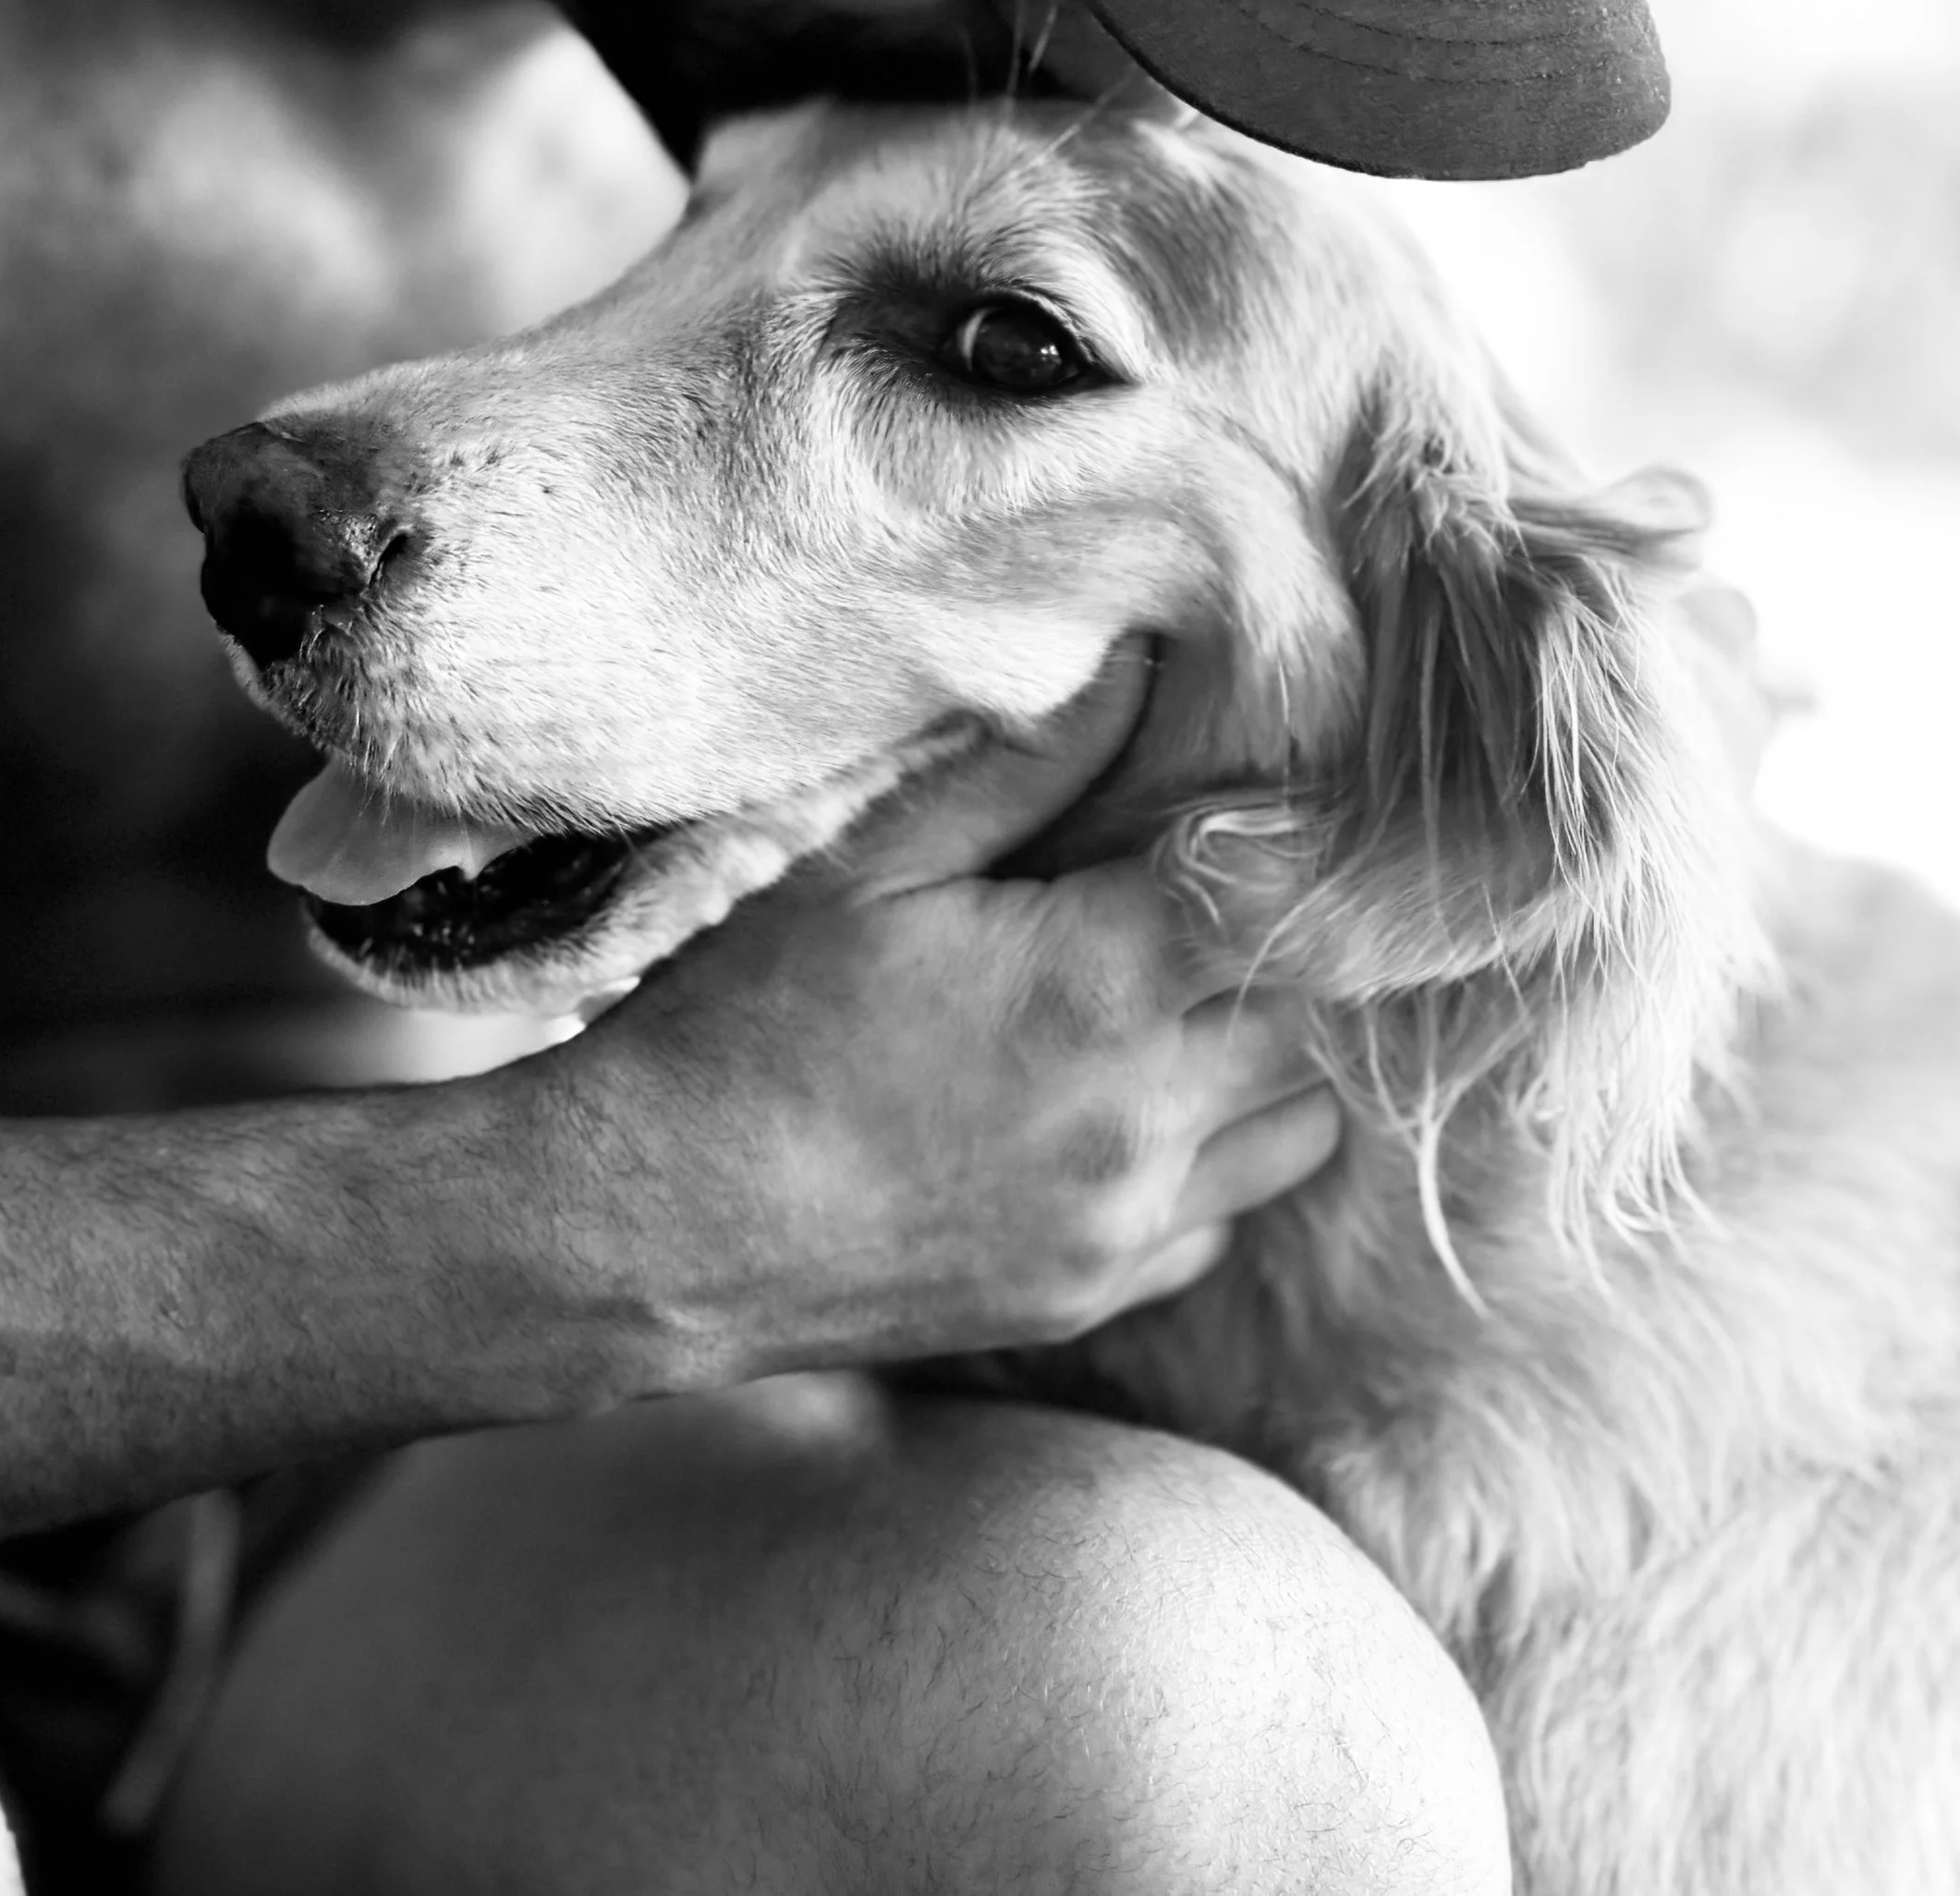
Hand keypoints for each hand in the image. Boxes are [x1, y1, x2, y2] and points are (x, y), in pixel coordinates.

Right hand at [516, 651, 1340, 1389]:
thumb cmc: (745, 1022)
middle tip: (1198, 900)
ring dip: (1263, 1063)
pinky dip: (1202, 1167)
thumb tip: (1142, 661)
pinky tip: (1114, 1115)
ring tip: (1171, 1008)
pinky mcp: (1087, 1298)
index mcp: (1101, 984)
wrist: (646, 1228)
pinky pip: (1217, 1223)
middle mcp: (1143, 1117)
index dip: (1292, 843)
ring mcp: (1123, 1223)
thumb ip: (1029, 767)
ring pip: (1297, 1130)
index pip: (1291, 895)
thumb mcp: (869, 859)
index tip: (1260, 810)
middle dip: (1276, 951)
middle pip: (1314, 1015)